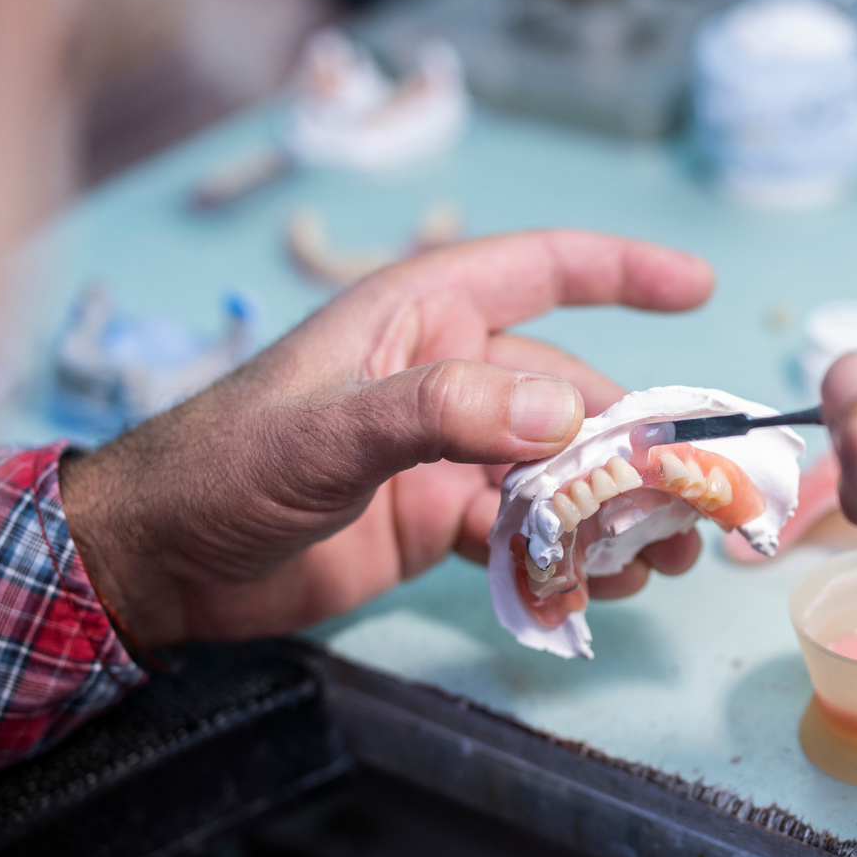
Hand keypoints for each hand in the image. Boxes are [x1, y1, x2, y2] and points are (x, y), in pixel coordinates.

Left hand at [60, 230, 712, 648]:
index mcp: (419, 318)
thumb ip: (444, 413)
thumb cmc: (223, 464)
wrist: (159, 563)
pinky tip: (600, 586)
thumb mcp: (331, 430)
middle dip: (637, 441)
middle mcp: (444, 376)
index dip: (622, 269)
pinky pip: (524, 530)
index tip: (696, 287)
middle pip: (570, 392)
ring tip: (665, 555)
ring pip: (556, 471)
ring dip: (612, 509)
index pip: (540, 269)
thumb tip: (567, 415)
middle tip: (695, 493)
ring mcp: (443, 452)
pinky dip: (565, 556)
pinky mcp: (434, 519)